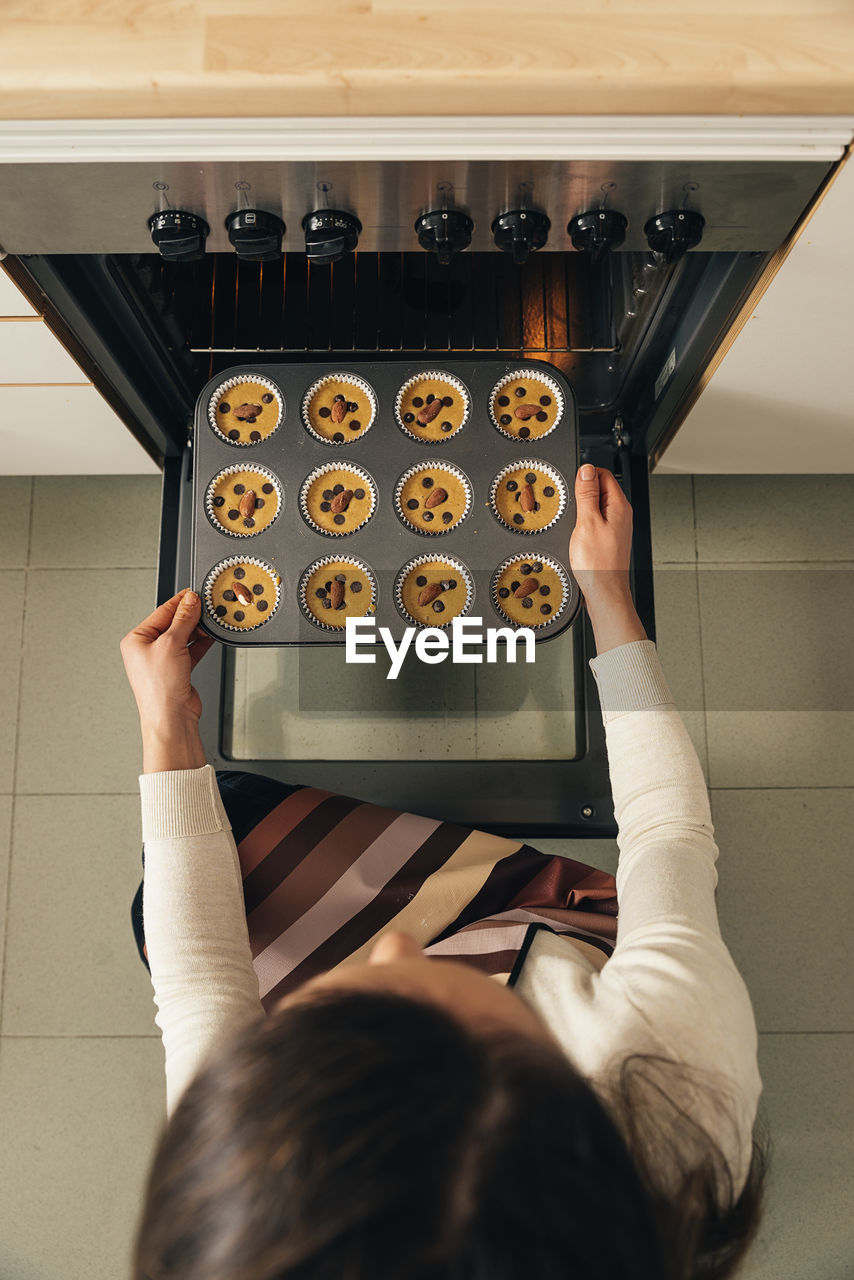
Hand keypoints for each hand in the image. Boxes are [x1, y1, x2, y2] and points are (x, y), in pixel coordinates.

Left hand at [120, 589, 215, 737]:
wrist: (171, 718)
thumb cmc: (159, 689)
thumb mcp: (171, 644)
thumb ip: (183, 620)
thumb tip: (190, 601)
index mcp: (136, 640)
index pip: (161, 612)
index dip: (179, 602)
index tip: (194, 594)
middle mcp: (147, 650)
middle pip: (173, 623)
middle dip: (190, 616)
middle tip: (206, 607)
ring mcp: (163, 661)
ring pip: (183, 637)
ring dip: (197, 629)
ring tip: (211, 621)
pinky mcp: (177, 671)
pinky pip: (190, 650)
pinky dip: (201, 643)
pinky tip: (210, 636)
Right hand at [569, 465, 646, 652]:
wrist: (604, 591)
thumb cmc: (598, 563)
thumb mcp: (587, 522)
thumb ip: (587, 494)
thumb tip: (586, 470)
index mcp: (619, 506)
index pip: (603, 474)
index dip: (585, 475)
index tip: (572, 485)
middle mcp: (620, 514)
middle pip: (599, 488)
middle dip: (582, 492)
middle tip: (571, 507)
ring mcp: (615, 526)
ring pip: (595, 505)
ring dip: (581, 509)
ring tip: (574, 524)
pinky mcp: (607, 537)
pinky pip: (594, 520)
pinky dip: (583, 522)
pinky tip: (577, 533)